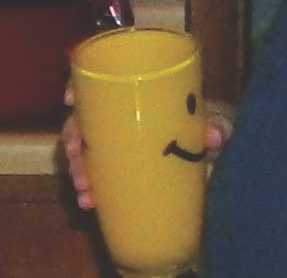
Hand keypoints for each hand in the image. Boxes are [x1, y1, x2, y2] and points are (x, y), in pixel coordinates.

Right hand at [61, 84, 235, 209]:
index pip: (102, 84)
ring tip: (85, 191)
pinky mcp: (121, 169)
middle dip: (74, 141)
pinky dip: (89, 190)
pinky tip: (88, 202)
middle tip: (78, 158)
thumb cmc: (209, 129)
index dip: (79, 87)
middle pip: (84, 121)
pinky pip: (95, 176)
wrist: (214, 155)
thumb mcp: (215, 124)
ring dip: (78, 170)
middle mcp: (123, 118)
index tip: (69, 99)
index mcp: (140, 97)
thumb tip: (212, 137)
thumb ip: (218, 127)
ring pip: (84, 152)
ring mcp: (120, 145)